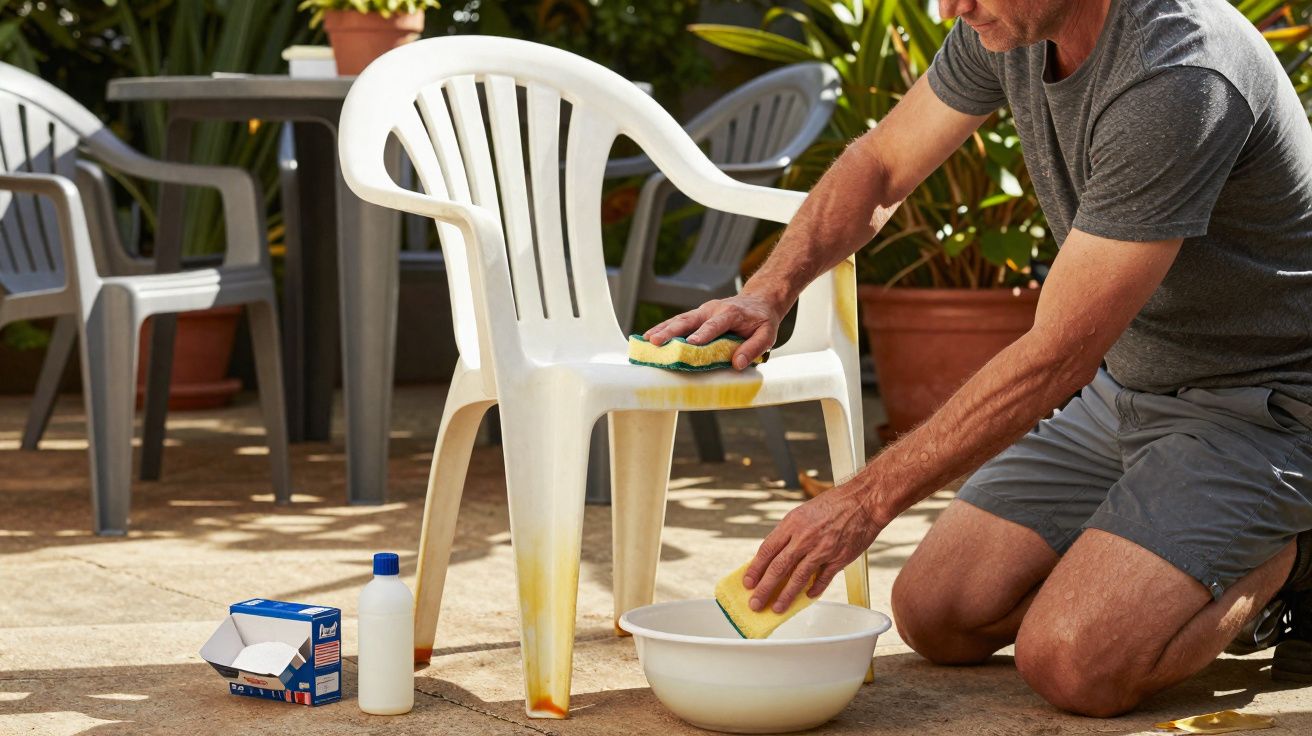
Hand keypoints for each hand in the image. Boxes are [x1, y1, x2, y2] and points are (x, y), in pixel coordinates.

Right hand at [642, 292, 782, 369]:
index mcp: (730, 314)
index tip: (691, 344)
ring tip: (645, 340)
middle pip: (689, 320)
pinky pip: (678, 321)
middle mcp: (712, 310)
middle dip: (671, 331)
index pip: (714, 325)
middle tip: (655, 341)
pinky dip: (662, 328)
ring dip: (661, 329)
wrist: (759, 301)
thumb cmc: (762, 320)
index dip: (703, 334)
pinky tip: (648, 337)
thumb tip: (737, 364)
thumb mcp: (767, 334)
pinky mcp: (696, 315)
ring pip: (679, 319)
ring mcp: (702, 311)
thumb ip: (753, 348)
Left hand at [743, 482, 882, 611]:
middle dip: (764, 588)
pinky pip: (823, 579)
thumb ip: (789, 533)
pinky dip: (814, 590)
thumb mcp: (803, 513)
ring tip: (777, 608)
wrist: (863, 501)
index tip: (747, 582)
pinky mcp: (839, 558)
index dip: (755, 568)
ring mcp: (822, 549)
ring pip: (799, 578)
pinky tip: (807, 597)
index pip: (767, 549)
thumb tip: (775, 555)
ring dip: (785, 596)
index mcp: (792, 523)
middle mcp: (804, 537)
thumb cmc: (833, 504)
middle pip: (779, 567)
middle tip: (755, 603)